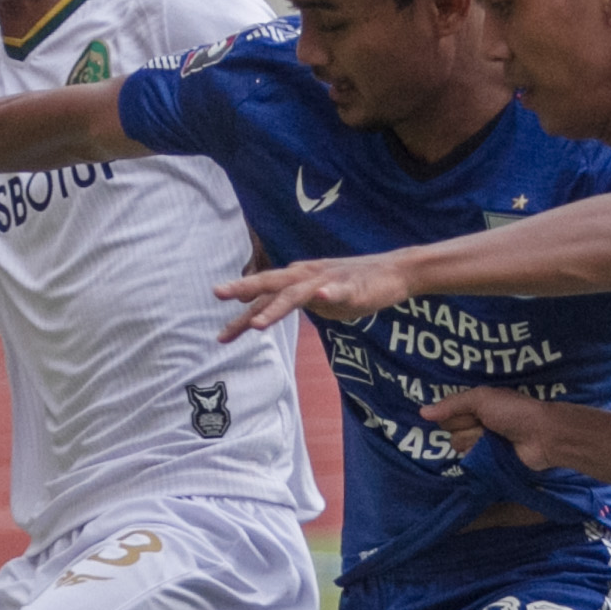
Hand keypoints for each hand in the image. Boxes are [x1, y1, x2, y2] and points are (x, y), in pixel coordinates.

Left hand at [213, 252, 408, 339]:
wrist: (393, 272)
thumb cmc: (350, 286)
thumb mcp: (312, 297)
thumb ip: (286, 303)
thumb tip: (258, 313)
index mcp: (296, 282)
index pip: (263, 299)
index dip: (241, 317)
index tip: (221, 337)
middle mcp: (306, 277)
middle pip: (271, 284)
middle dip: (244, 289)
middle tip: (218, 293)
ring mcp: (328, 280)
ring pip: (297, 293)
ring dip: (277, 307)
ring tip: (259, 324)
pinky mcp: (352, 286)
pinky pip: (339, 291)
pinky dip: (330, 293)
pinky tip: (322, 297)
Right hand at [421, 385, 562, 467]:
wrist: (541, 435)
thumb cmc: (513, 411)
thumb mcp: (481, 399)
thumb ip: (452, 404)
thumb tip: (421, 412)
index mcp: (475, 405)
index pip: (447, 412)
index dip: (456, 414)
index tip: (472, 413)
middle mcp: (475, 423)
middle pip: (450, 430)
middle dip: (467, 427)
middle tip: (487, 425)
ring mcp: (481, 443)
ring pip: (459, 445)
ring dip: (475, 441)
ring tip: (494, 439)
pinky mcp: (487, 461)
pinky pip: (469, 460)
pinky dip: (478, 455)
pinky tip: (491, 452)